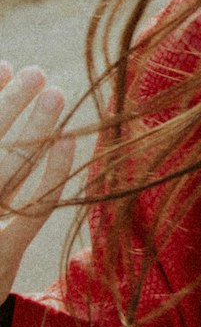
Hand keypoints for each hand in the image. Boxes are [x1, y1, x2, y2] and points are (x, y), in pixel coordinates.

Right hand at [0, 63, 75, 304]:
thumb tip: (7, 72)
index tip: (6, 65)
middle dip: (8, 107)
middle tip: (37, 72)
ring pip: (8, 173)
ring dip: (33, 130)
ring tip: (56, 92)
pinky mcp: (0, 260)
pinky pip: (34, 209)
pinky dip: (52, 172)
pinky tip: (67, 139)